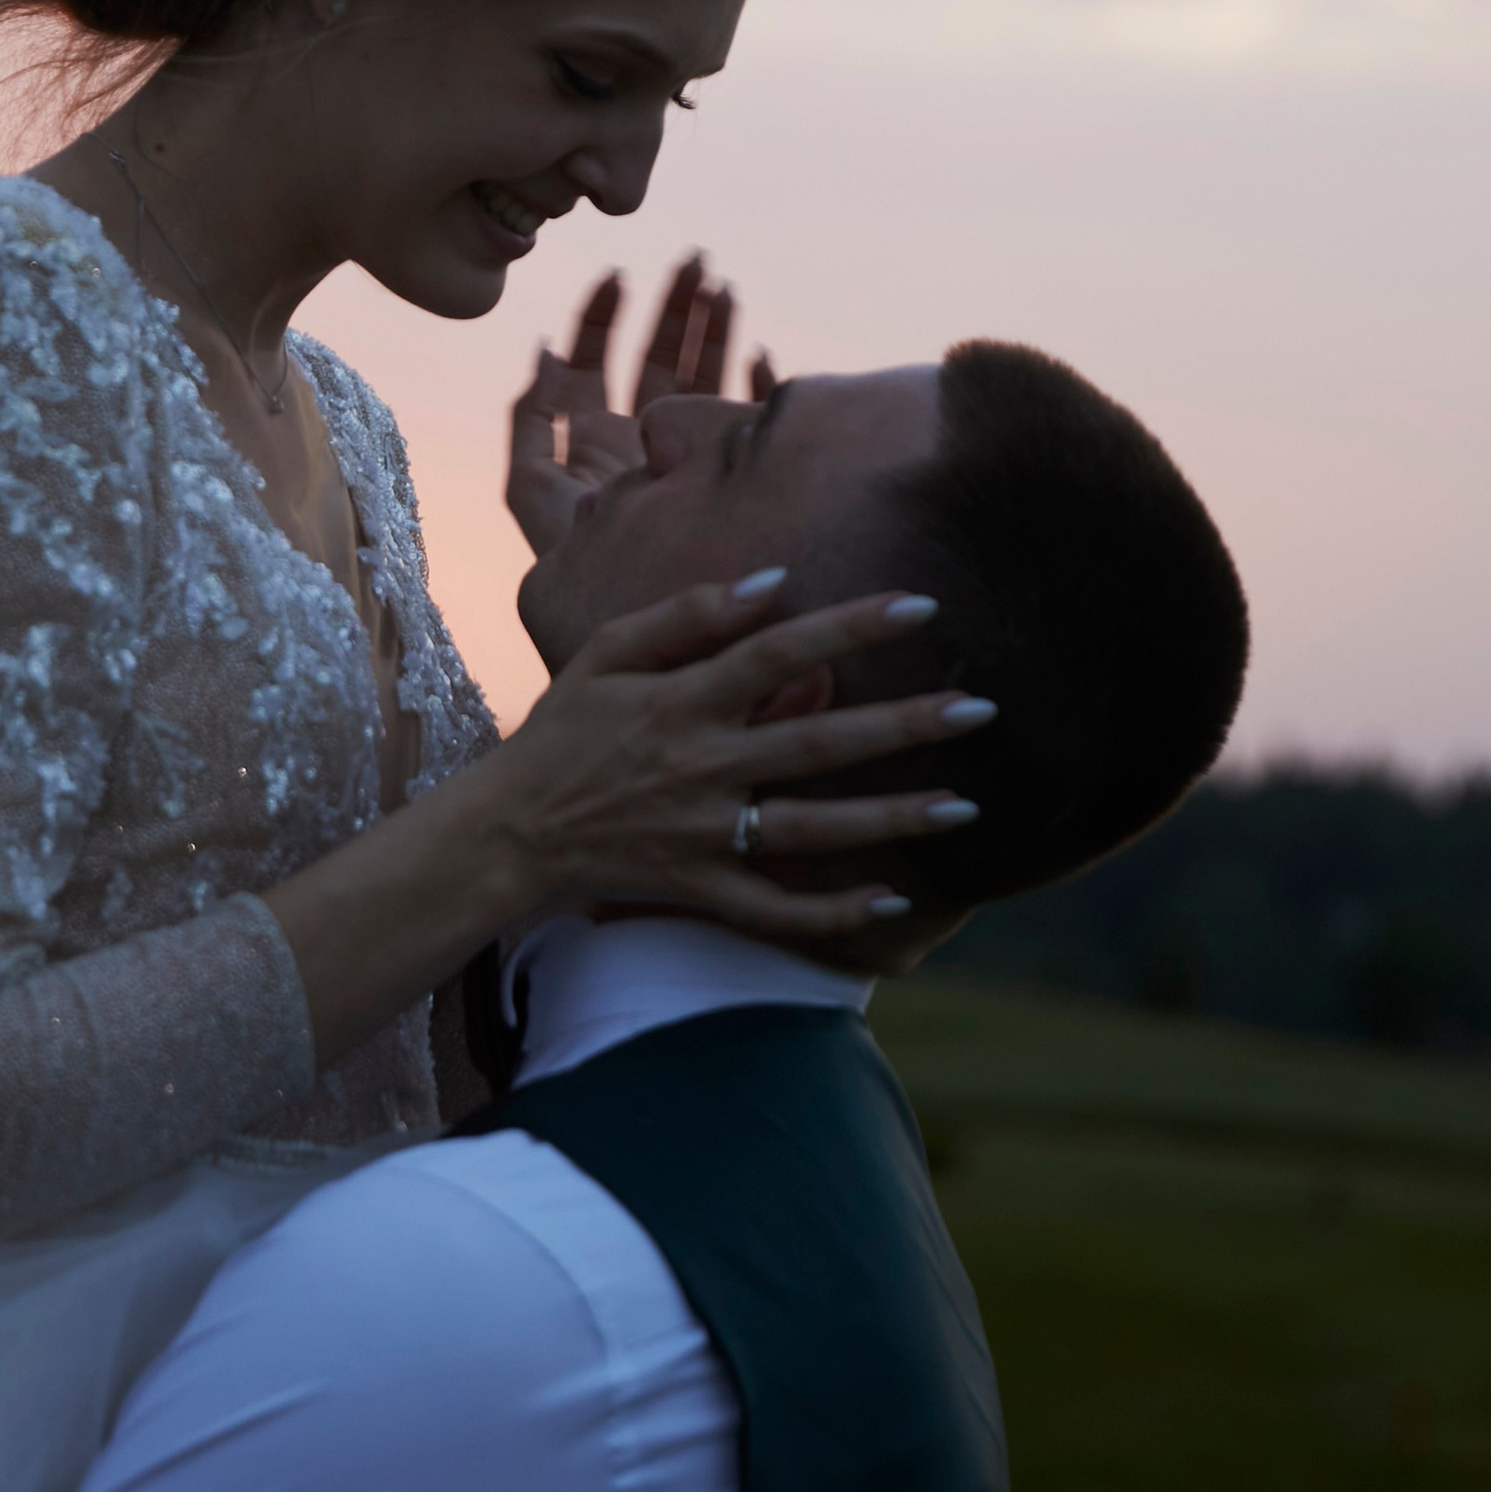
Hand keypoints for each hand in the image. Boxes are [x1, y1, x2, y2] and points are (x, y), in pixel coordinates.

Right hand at [481, 575, 982, 949]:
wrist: (509, 831)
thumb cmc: (564, 729)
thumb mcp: (604, 652)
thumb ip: (684, 613)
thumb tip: (773, 580)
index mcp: (681, 700)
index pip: (781, 652)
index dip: (851, 625)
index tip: (921, 604)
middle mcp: (701, 766)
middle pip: (819, 742)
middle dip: (904, 725)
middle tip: (981, 707)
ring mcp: (703, 834)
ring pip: (814, 829)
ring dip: (894, 819)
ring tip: (968, 806)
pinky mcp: (699, 888)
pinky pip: (776, 908)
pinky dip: (833, 911)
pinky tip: (894, 898)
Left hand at [505, 257, 769, 557]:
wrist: (627, 619)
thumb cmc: (571, 565)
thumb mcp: (534, 490)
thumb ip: (533, 422)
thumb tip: (544, 349)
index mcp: (593, 433)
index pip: (599, 360)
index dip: (603, 316)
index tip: (616, 274)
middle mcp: (640, 438)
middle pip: (658, 359)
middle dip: (674, 308)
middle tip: (695, 261)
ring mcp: (685, 453)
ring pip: (702, 378)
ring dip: (714, 333)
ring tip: (725, 289)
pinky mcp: (724, 474)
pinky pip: (744, 421)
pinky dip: (756, 390)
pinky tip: (762, 358)